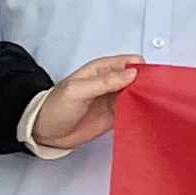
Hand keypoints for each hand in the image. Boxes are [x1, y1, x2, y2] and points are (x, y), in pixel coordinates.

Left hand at [27, 54, 143, 151]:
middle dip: (148, 86)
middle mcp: (111, 83)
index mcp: (103, 69)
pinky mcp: (115, 116)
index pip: (131, 62)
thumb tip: (131, 74)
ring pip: (139, 95)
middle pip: (139, 79)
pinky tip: (143, 117)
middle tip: (151, 97)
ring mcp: (114, 99)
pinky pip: (133, 112)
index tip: (146, 82)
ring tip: (150, 108)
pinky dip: (140, 114)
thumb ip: (104, 82)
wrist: (44, 131)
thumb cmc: (55, 107)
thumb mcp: (77, 90)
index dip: (141, 70)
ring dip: (146, 100)